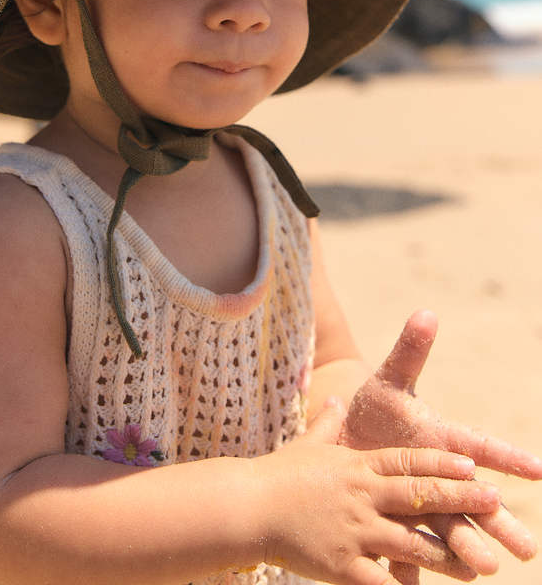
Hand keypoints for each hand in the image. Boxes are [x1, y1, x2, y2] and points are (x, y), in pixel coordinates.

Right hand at [255, 397, 500, 584]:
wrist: (247, 506)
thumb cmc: (279, 474)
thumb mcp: (308, 444)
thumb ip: (329, 424)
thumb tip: (336, 399)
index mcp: (358, 466)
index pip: (408, 460)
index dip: (442, 462)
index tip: (472, 463)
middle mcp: (363, 496)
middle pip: (420, 496)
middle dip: (460, 498)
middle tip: (494, 500)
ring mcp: (355, 531)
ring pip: (412, 544)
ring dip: (448, 554)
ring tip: (478, 563)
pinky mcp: (343, 565)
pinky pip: (383, 582)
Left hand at [339, 310, 541, 572]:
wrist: (348, 438)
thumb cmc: (377, 409)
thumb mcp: (390, 382)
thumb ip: (409, 353)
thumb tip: (426, 313)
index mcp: (443, 441)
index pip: (480, 447)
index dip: (507, 458)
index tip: (537, 469)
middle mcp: (440, 478)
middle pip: (475, 501)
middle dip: (499, 521)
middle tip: (526, 546)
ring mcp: (421, 504)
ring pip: (449, 530)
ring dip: (465, 548)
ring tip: (483, 568)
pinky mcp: (397, 523)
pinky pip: (408, 550)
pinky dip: (413, 569)